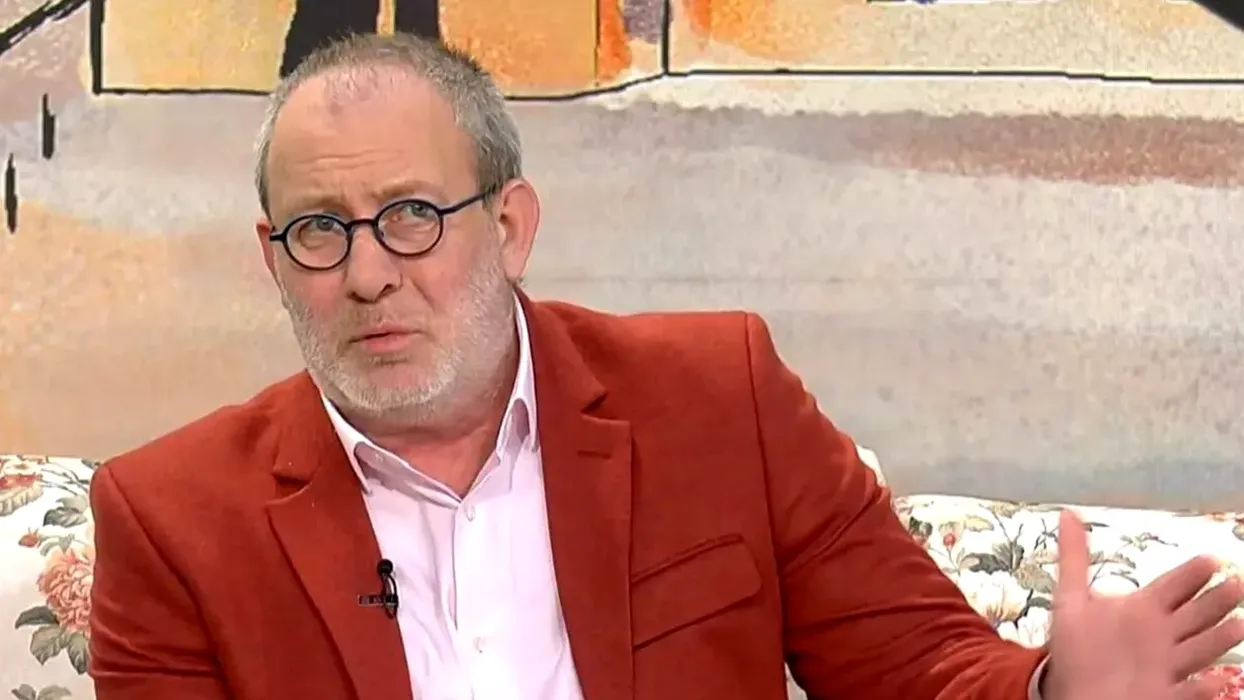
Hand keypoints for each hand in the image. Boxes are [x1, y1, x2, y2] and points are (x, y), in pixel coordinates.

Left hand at [1042, 509, 1243, 699]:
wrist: (1077, 692)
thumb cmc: (1079, 648)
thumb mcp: (1071, 600)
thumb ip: (1074, 558)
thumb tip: (1068, 513)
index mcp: (1144, 610)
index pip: (1175, 586)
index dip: (1193, 573)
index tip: (1211, 559)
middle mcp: (1162, 635)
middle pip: (1196, 614)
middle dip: (1216, 601)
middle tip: (1236, 584)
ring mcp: (1168, 665)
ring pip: (1201, 648)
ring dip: (1219, 638)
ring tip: (1239, 625)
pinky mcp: (1167, 692)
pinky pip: (1191, 691)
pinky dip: (1203, 687)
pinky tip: (1216, 680)